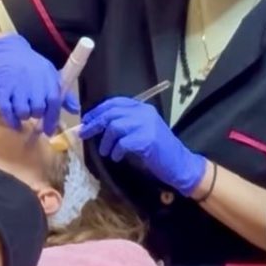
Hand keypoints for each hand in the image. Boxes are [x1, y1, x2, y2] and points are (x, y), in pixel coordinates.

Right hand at [0, 34, 77, 133]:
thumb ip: (63, 93)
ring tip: (22, 109)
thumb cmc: (31, 65)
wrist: (6, 52)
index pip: (54, 101)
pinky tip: (13, 120)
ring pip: (23, 113)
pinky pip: (7, 111)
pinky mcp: (2, 90)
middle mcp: (33, 83)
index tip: (50, 130)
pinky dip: (11, 120)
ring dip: (23, 116)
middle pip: (38, 110)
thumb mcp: (50, 74)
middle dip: (36, 115)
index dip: (53, 118)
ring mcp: (16, 87)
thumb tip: (75, 109)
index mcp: (48, 78)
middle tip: (33, 111)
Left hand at [80, 99, 206, 196]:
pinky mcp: (147, 140)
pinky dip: (116, 151)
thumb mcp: (142, 131)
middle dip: (95, 123)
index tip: (87, 119)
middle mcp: (145, 112)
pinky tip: (117, 157)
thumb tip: (98, 125)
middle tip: (85, 133)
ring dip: (106, 141)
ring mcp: (147, 125)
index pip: (116, 102)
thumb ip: (125, 124)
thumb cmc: (159, 150)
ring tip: (105, 151)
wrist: (180, 164)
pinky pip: (123, 142)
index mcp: (143, 108)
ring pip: (115, 126)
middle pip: (112, 112)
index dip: (99, 109)